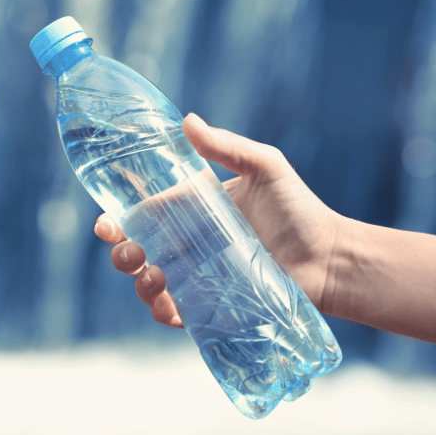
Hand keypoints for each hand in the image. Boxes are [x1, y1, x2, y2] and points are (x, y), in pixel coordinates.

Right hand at [94, 113, 345, 326]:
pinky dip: (162, 312)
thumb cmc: (300, 210)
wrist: (329, 258)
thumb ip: (227, 146)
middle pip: (138, 252)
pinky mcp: (212, 307)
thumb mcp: (265, 168)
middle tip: (128, 252)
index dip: (118, 220)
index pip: (145, 215)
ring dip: (140, 284)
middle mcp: (190, 246)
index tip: (106, 222)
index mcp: (194, 212)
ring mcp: (199, 278)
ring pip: (150, 285)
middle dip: (122, 253)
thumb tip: (187, 120)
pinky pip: (176, 314)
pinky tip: (166, 304)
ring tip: (154, 277)